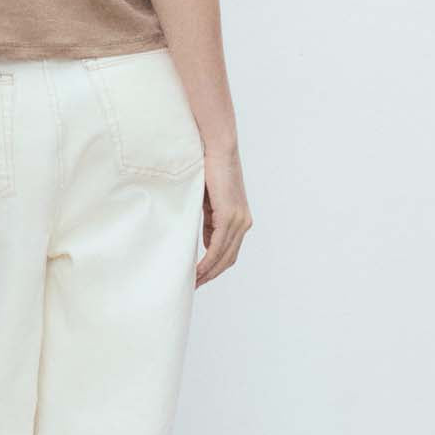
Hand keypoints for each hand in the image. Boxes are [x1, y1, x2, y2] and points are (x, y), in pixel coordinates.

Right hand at [197, 147, 252, 287]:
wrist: (216, 147)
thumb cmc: (209, 169)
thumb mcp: (208, 202)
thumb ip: (209, 221)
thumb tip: (204, 240)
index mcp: (239, 220)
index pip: (228, 252)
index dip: (214, 268)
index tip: (198, 278)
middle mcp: (243, 222)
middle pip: (228, 259)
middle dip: (210, 275)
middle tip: (192, 286)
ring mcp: (238, 220)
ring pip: (223, 256)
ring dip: (207, 272)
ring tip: (191, 282)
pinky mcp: (229, 215)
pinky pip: (218, 246)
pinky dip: (207, 261)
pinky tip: (197, 270)